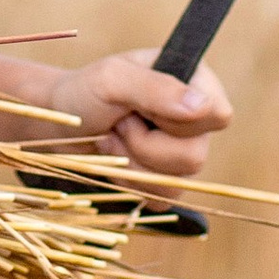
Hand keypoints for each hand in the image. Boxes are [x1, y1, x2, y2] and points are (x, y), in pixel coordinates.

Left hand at [43, 50, 230, 184]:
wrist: (59, 123)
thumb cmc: (84, 91)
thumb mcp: (113, 79)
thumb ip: (157, 89)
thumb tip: (205, 107)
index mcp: (195, 82)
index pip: (219, 115)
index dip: (181, 122)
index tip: (143, 109)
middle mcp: (196, 119)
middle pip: (196, 155)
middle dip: (144, 144)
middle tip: (119, 123)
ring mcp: (183, 152)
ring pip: (177, 182)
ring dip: (132, 163)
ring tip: (113, 138)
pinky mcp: (166, 181)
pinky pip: (161, 199)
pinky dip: (130, 182)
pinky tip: (116, 160)